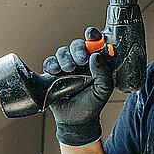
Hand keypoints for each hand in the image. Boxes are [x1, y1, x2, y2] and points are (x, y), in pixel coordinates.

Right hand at [43, 26, 113, 145]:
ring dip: (65, 57)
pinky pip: (49, 62)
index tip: (91, 33)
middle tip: (81, 60)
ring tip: (69, 69)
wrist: (76, 120)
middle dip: (78, 48)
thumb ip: (104, 73)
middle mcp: (81, 61)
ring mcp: (66, 67)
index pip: (94, 43)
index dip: (93, 35)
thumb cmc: (93, 103)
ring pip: (62, 52)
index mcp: (95, 62)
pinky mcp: (52, 74)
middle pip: (77, 44)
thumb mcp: (104, 89)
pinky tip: (56, 71)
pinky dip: (51, 64)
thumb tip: (95, 56)